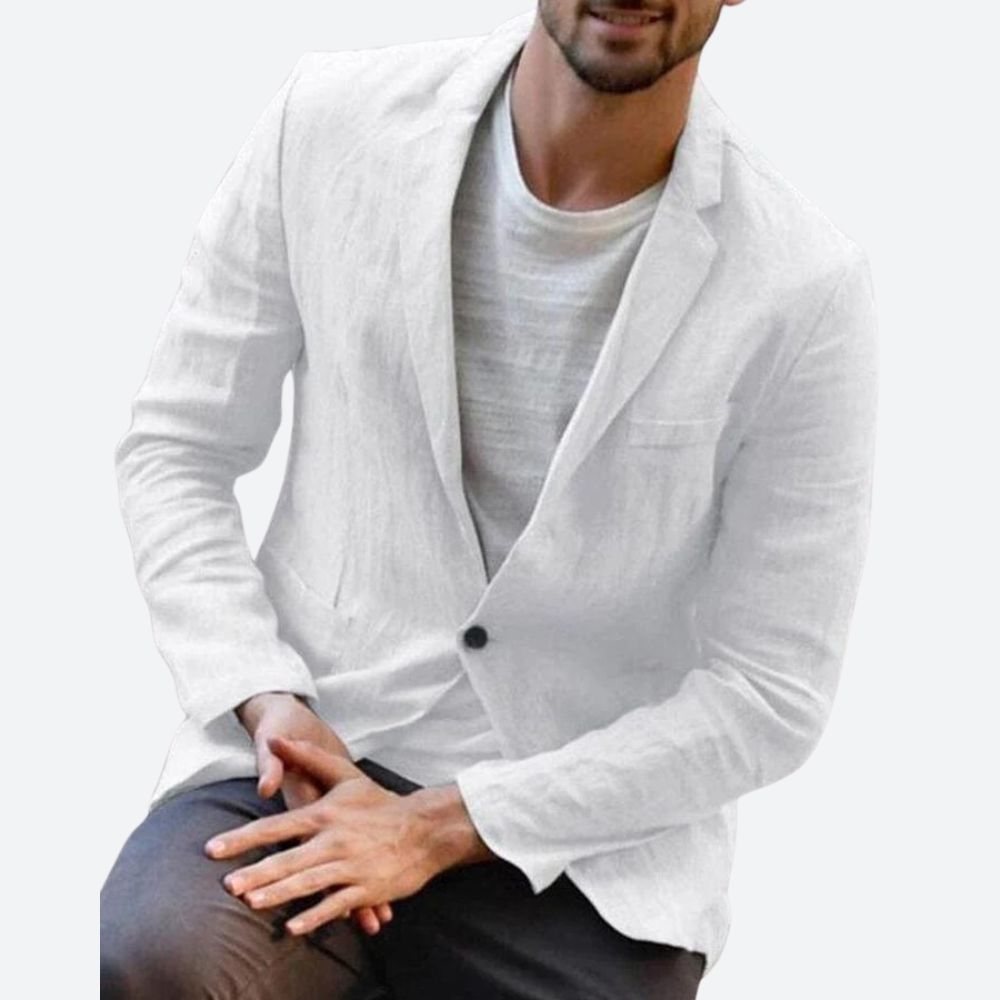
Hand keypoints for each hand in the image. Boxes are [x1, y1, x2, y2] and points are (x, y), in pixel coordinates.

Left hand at [203, 737, 462, 936]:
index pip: (277, 826)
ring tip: (252, 903)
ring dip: (280, 893)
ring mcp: (351, 866)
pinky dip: (315, 916)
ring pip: (309, 882)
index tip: (214, 849)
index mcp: (326, 813)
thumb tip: (275, 739)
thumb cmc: (380, 803)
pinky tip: (294, 926)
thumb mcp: (346, 774)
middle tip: (228, 886)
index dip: (244, 838)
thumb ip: (308, 757)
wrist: (426, 828)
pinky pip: (336, 904)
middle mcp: (335, 840)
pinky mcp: (366, 888)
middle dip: (257, 873)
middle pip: (289, 858)